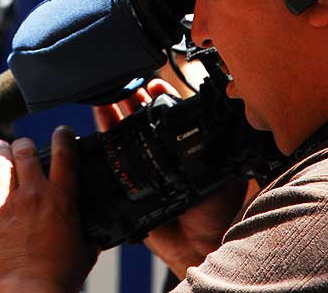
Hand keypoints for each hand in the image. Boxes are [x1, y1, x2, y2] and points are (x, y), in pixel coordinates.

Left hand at [0, 127, 97, 292]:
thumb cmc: (57, 278)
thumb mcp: (84, 251)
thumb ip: (88, 236)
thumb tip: (95, 234)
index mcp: (62, 198)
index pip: (65, 153)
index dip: (63, 136)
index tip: (61, 132)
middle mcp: (35, 193)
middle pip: (27, 151)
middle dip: (25, 144)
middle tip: (23, 146)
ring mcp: (8, 202)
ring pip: (2, 161)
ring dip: (1, 150)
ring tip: (0, 147)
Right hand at [94, 79, 247, 279]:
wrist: (198, 243)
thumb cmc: (216, 210)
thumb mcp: (224, 170)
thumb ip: (221, 146)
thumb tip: (226, 117)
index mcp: (181, 145)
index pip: (166, 113)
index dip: (159, 96)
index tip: (154, 84)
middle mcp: (159, 151)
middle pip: (141, 116)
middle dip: (134, 98)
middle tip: (130, 87)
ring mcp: (140, 164)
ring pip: (123, 129)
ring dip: (116, 108)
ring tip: (111, 93)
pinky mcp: (123, 178)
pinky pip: (109, 152)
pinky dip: (103, 130)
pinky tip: (101, 112)